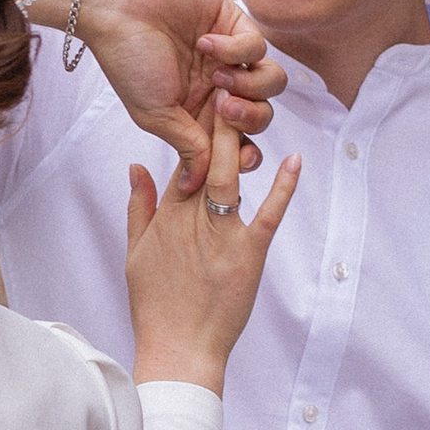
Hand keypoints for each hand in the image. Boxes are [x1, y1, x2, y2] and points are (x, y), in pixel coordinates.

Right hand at [27, 0, 283, 183]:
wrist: (117, 7)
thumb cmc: (128, 61)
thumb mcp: (156, 115)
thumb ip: (187, 147)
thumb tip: (197, 187)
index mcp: (199, 115)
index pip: (238, 143)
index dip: (246, 154)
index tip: (241, 157)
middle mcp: (219, 89)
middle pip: (262, 115)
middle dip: (251, 118)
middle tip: (224, 108)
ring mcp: (230, 57)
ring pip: (272, 82)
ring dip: (251, 85)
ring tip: (219, 76)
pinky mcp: (235, 25)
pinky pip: (259, 46)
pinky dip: (236, 48)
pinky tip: (205, 42)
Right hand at [125, 117, 301, 388]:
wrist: (178, 350)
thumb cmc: (155, 306)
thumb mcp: (135, 251)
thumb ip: (138, 206)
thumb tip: (136, 166)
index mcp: (168, 216)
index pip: (180, 160)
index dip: (190, 126)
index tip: (198, 92)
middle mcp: (194, 218)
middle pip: (205, 158)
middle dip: (213, 119)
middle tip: (222, 79)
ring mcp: (223, 235)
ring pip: (232, 176)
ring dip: (239, 139)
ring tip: (246, 100)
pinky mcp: (249, 254)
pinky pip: (269, 215)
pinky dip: (283, 187)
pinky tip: (294, 159)